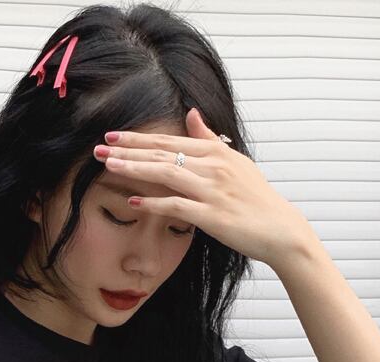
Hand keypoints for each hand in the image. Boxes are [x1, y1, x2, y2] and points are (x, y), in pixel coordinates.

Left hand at [94, 107, 313, 266]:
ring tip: (109, 167)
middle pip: (163, 153)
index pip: (170, 141)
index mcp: (216, 153)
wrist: (280, 230)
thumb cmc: (256, 199)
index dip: (139, 138)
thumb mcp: (235, 163)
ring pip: (166, 174)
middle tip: (99, 148)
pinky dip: (153, 204)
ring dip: (135, 169)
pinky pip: (176, 207)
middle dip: (128, 149)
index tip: (113, 136)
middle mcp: (213, 167)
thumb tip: (191, 114)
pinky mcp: (212, 216)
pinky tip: (133, 203)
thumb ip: (209, 140)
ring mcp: (212, 191)